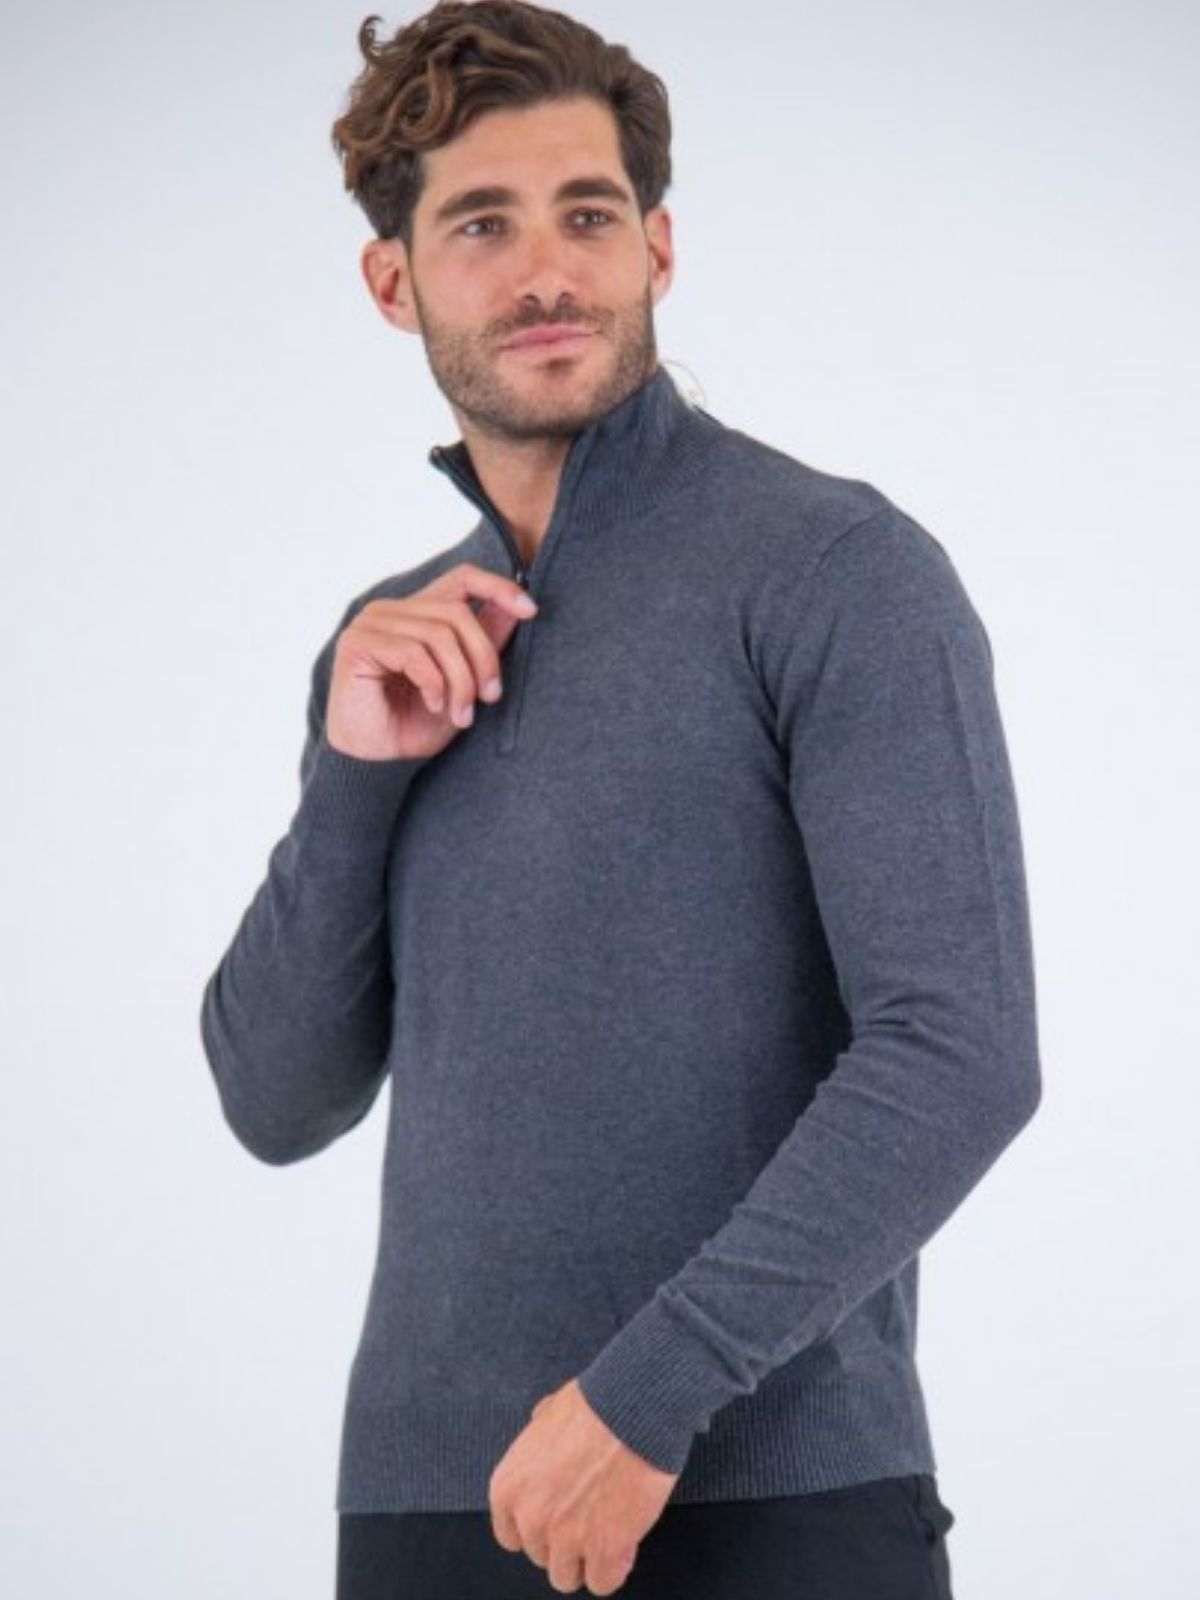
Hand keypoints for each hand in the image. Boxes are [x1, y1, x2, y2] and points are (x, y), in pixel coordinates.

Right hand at [325, 562, 537, 760]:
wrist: (379, 762)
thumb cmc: (417, 723)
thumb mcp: (465, 682)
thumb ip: (486, 643)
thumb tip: (520, 609)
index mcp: (418, 613)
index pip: (462, 577)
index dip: (498, 587)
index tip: (530, 610)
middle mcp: (392, 610)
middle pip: (456, 613)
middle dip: (483, 658)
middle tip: (491, 697)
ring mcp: (371, 623)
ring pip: (438, 635)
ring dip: (460, 680)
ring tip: (462, 714)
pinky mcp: (357, 643)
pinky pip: (413, 652)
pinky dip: (433, 683)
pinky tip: (434, 704)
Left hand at [488, 1377, 680, 1595]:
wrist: (633, 1410)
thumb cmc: (595, 1405)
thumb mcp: (548, 1413)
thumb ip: (537, 1436)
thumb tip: (540, 1428)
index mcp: (508, 1487)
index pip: (511, 1536)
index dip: (539, 1528)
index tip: (557, 1520)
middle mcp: (530, 1518)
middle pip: (541, 1556)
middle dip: (565, 1541)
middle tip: (589, 1519)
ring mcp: (565, 1538)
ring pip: (567, 1577)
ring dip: (587, 1559)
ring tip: (608, 1534)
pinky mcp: (603, 1550)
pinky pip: (602, 1582)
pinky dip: (615, 1568)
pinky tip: (625, 1545)